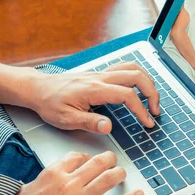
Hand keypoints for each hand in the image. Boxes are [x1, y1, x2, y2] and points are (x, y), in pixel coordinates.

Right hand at [0, 151, 143, 194]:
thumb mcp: (29, 188)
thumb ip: (46, 179)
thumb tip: (54, 177)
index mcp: (54, 173)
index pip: (77, 156)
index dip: (86, 157)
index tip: (88, 160)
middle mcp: (69, 182)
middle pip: (96, 163)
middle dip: (107, 159)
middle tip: (111, 160)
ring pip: (108, 179)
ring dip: (119, 173)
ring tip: (122, 172)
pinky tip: (139, 194)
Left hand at [31, 62, 160, 133]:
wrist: (38, 88)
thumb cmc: (50, 103)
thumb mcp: (66, 119)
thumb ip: (89, 122)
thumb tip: (109, 126)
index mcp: (94, 89)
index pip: (126, 95)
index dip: (141, 109)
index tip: (147, 123)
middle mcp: (100, 77)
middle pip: (136, 75)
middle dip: (152, 92)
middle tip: (155, 110)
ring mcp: (100, 73)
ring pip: (132, 68)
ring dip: (146, 81)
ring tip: (151, 100)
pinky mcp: (99, 74)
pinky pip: (124, 68)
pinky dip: (137, 76)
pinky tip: (137, 89)